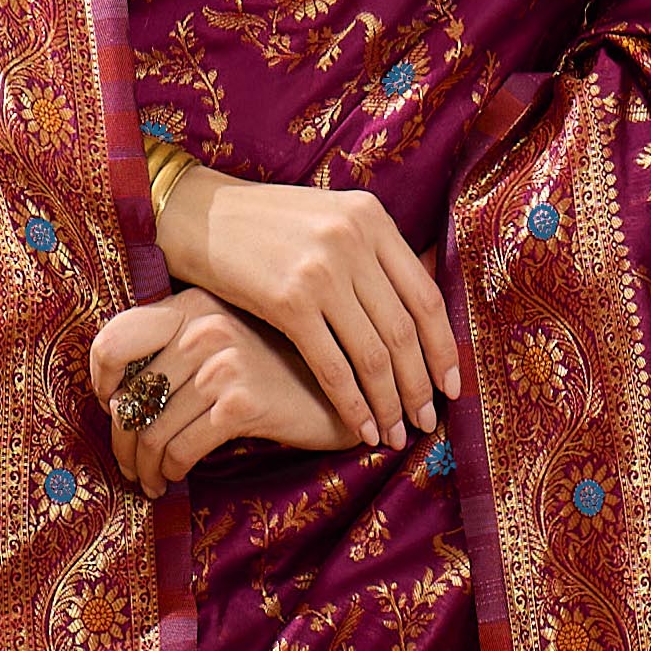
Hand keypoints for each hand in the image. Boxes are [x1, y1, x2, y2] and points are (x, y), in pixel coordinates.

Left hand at [87, 286, 354, 500]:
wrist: (349, 391)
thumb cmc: (279, 372)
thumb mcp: (225, 345)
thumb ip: (176, 354)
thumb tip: (116, 403)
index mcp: (192, 304)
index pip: (113, 339)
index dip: (100, 383)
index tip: (114, 410)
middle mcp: (204, 326)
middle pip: (129, 397)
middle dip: (122, 443)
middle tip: (130, 466)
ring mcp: (224, 362)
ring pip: (151, 430)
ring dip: (144, 466)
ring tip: (151, 481)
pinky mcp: (241, 401)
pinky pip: (181, 449)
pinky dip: (171, 471)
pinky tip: (176, 478)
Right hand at [158, 164, 459, 453]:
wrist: (198, 217)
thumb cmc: (265, 226)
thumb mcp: (330, 220)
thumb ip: (373, 253)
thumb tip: (423, 305)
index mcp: (372, 219)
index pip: (426, 296)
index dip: (444, 348)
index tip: (452, 386)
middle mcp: (354, 241)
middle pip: (405, 331)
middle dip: (420, 386)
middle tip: (427, 421)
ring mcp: (322, 271)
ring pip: (374, 355)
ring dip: (389, 403)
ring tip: (395, 433)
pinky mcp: (288, 302)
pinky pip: (333, 367)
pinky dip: (352, 404)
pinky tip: (359, 427)